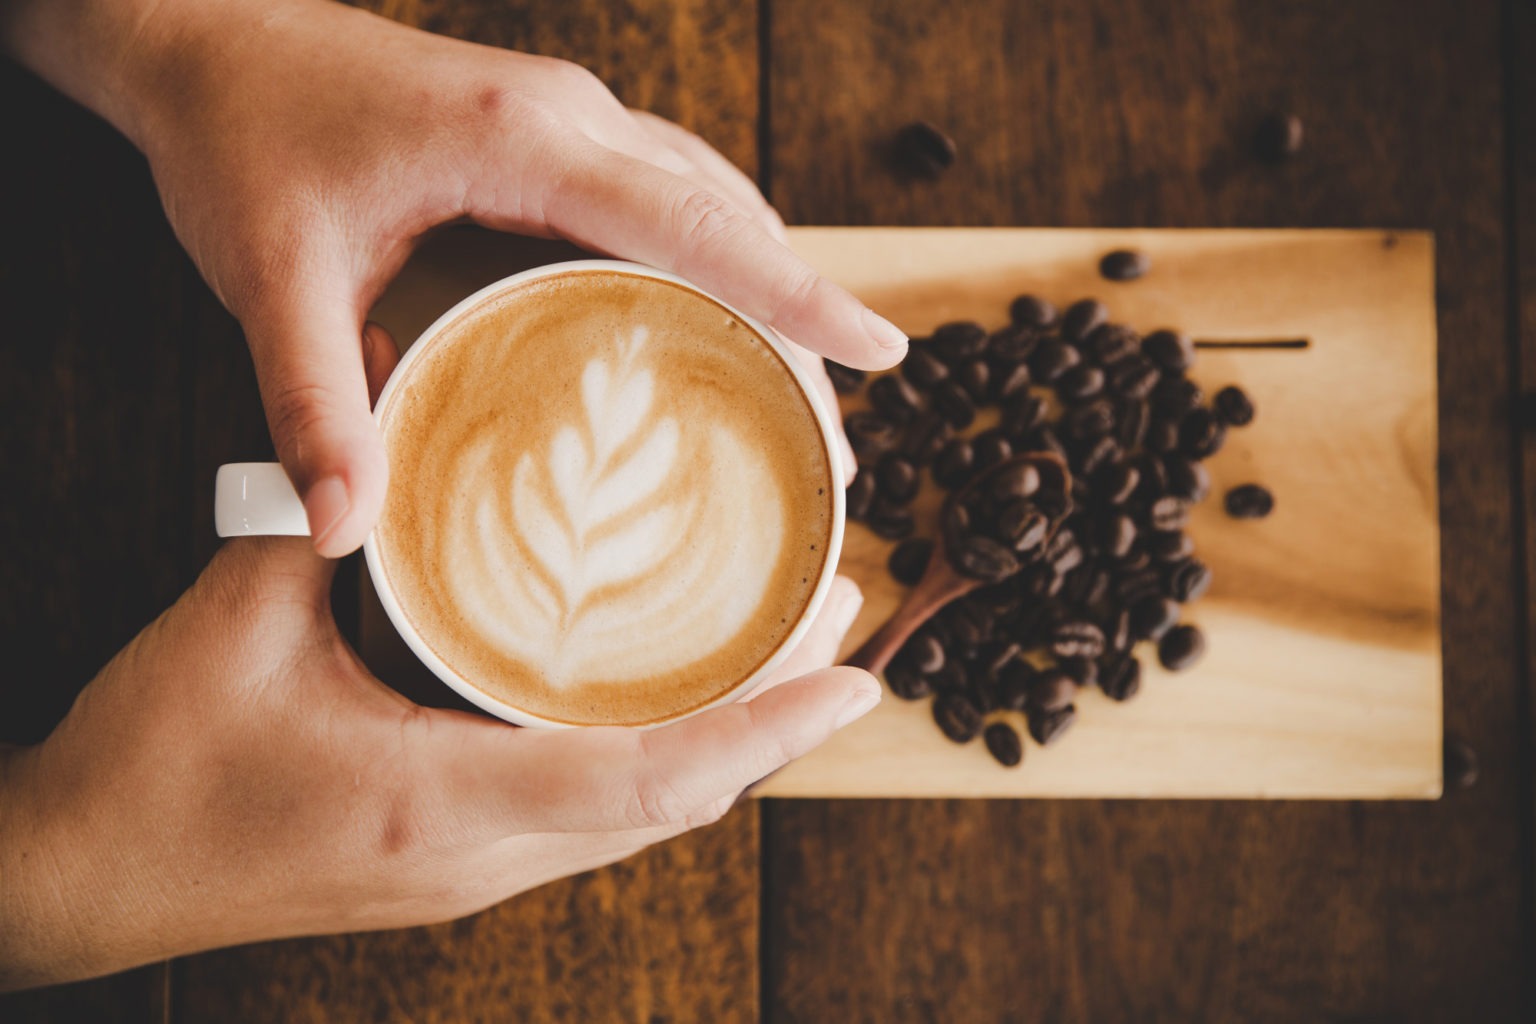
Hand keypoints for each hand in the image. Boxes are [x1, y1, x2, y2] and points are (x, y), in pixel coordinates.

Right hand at [0, 537, 875, 990]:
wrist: (78, 880)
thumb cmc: (147, 768)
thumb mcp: (232, 623)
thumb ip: (320, 511)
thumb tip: (384, 389)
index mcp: (438, 799)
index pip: (647, 777)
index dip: (764, 729)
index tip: (858, 682)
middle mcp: (478, 855)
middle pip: (674, 803)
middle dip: (772, 723)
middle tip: (841, 623)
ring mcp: (468, 873)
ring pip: (641, 819)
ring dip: (724, 741)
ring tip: (784, 654)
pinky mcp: (450, 864)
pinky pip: (590, 816)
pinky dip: (656, 758)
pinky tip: (666, 696)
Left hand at [55, 0, 894, 554]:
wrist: (207, 40)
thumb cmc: (241, 139)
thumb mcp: (270, 273)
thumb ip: (310, 400)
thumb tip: (342, 529)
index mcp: (519, 141)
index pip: (691, 218)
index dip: (794, 289)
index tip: (881, 351)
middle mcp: (568, 117)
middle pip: (727, 216)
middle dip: (799, 314)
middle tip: (838, 431)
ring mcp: (568, 117)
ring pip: (709, 197)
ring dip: (767, 283)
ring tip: (803, 387)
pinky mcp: (554, 134)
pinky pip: (668, 190)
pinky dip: (717, 256)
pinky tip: (721, 318)